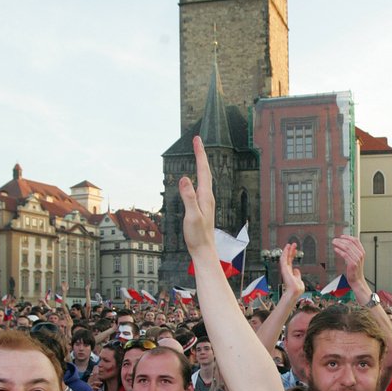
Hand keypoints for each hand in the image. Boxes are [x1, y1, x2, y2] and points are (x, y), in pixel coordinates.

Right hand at [180, 137, 215, 258]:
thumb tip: (184, 178)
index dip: (200, 154)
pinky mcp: (202, 206)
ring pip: (204, 177)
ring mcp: (206, 201)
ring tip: (198, 153)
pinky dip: (199, 176)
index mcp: (205, 196)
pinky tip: (197, 178)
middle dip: (201, 154)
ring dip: (201, 164)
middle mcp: (207, 196)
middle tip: (197, 140)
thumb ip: (188, 197)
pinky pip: (201, 185)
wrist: (204, 250)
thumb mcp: (191, 216)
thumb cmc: (198, 236)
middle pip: (205, 171)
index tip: (197, 140)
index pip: (203, 170)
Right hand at [279, 243, 304, 298]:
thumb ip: (297, 274)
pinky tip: (287, 248)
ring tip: (290, 244)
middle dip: (290, 251)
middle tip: (293, 244)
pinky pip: (283, 259)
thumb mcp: (298, 279)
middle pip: (288, 258)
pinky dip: (285, 253)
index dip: (292, 255)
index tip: (295, 250)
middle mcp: (287, 270)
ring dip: (287, 250)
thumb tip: (297, 270)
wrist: (295, 292)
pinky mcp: (284, 269)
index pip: (290, 262)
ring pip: (285, 257)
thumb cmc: (297, 288)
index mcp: (290, 273)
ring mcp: (285, 270)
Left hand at [332, 235, 366, 291]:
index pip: (356, 240)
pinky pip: (345, 255)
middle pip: (350, 243)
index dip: (348, 237)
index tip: (341, 236)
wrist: (357, 279)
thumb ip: (353, 251)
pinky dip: (339, 251)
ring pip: (347, 248)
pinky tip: (335, 249)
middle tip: (335, 240)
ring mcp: (357, 259)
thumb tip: (345, 243)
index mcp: (362, 251)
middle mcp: (360, 254)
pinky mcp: (352, 263)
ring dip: (339, 244)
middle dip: (341, 240)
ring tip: (334, 243)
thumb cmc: (355, 269)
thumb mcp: (356, 258)